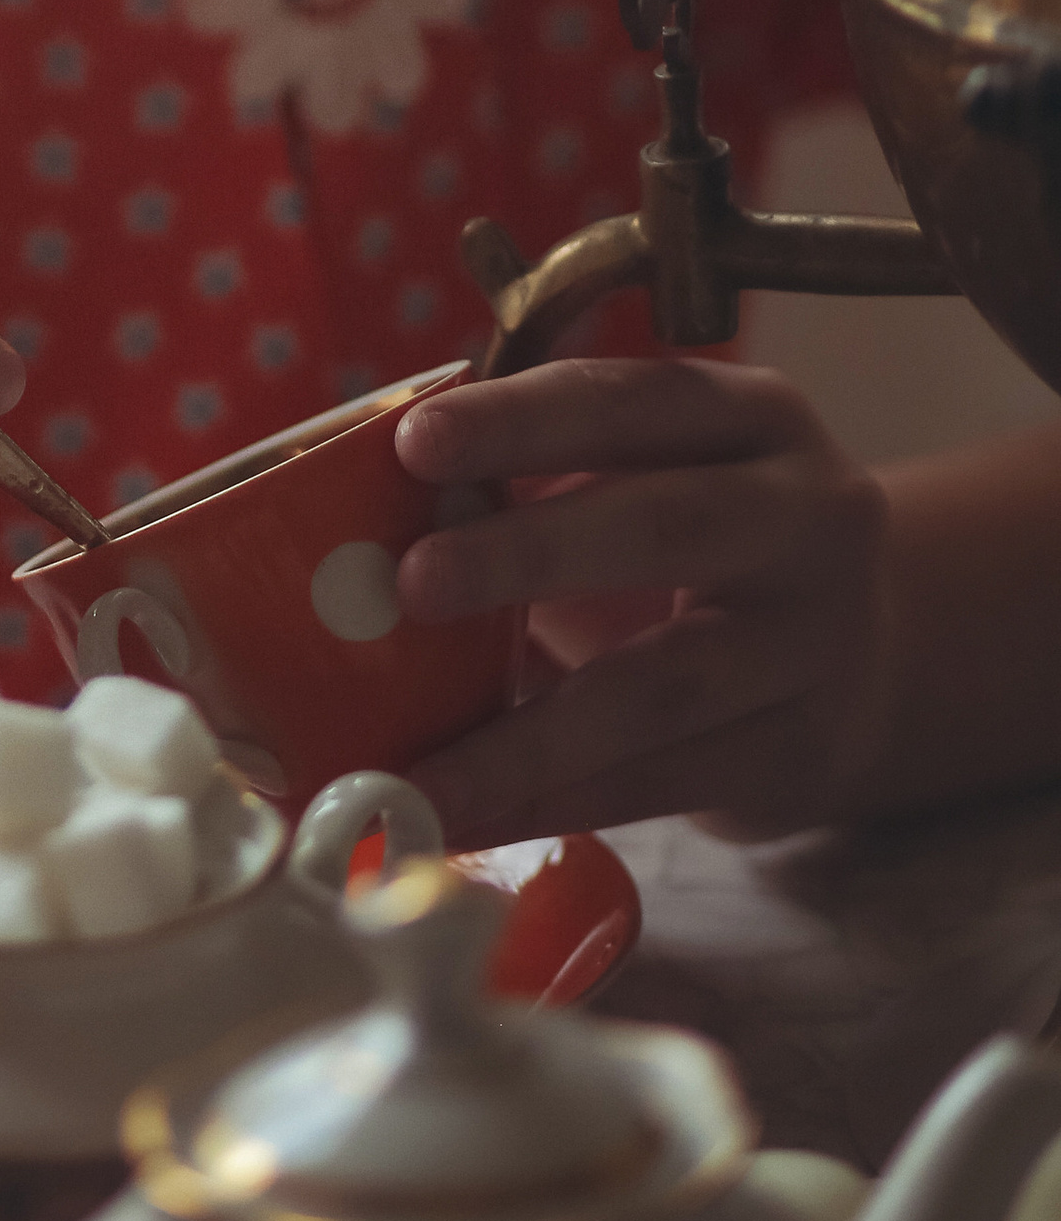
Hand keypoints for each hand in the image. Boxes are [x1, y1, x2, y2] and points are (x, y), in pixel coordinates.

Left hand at [389, 358, 892, 841]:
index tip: (415, 441)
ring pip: (664, 687)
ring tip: (419, 773)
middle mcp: (809, 516)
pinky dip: (554, 804)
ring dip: (528, 735)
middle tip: (413, 580)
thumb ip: (537, 479)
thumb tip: (353, 525)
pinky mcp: (805, 749)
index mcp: (754, 419)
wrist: (868, 657)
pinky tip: (465, 820)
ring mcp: (819, 641)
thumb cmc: (698, 544)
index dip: (524, 419)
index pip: (633, 400)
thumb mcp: (651, 476)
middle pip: (666, 525)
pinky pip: (663, 782)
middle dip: (531, 550)